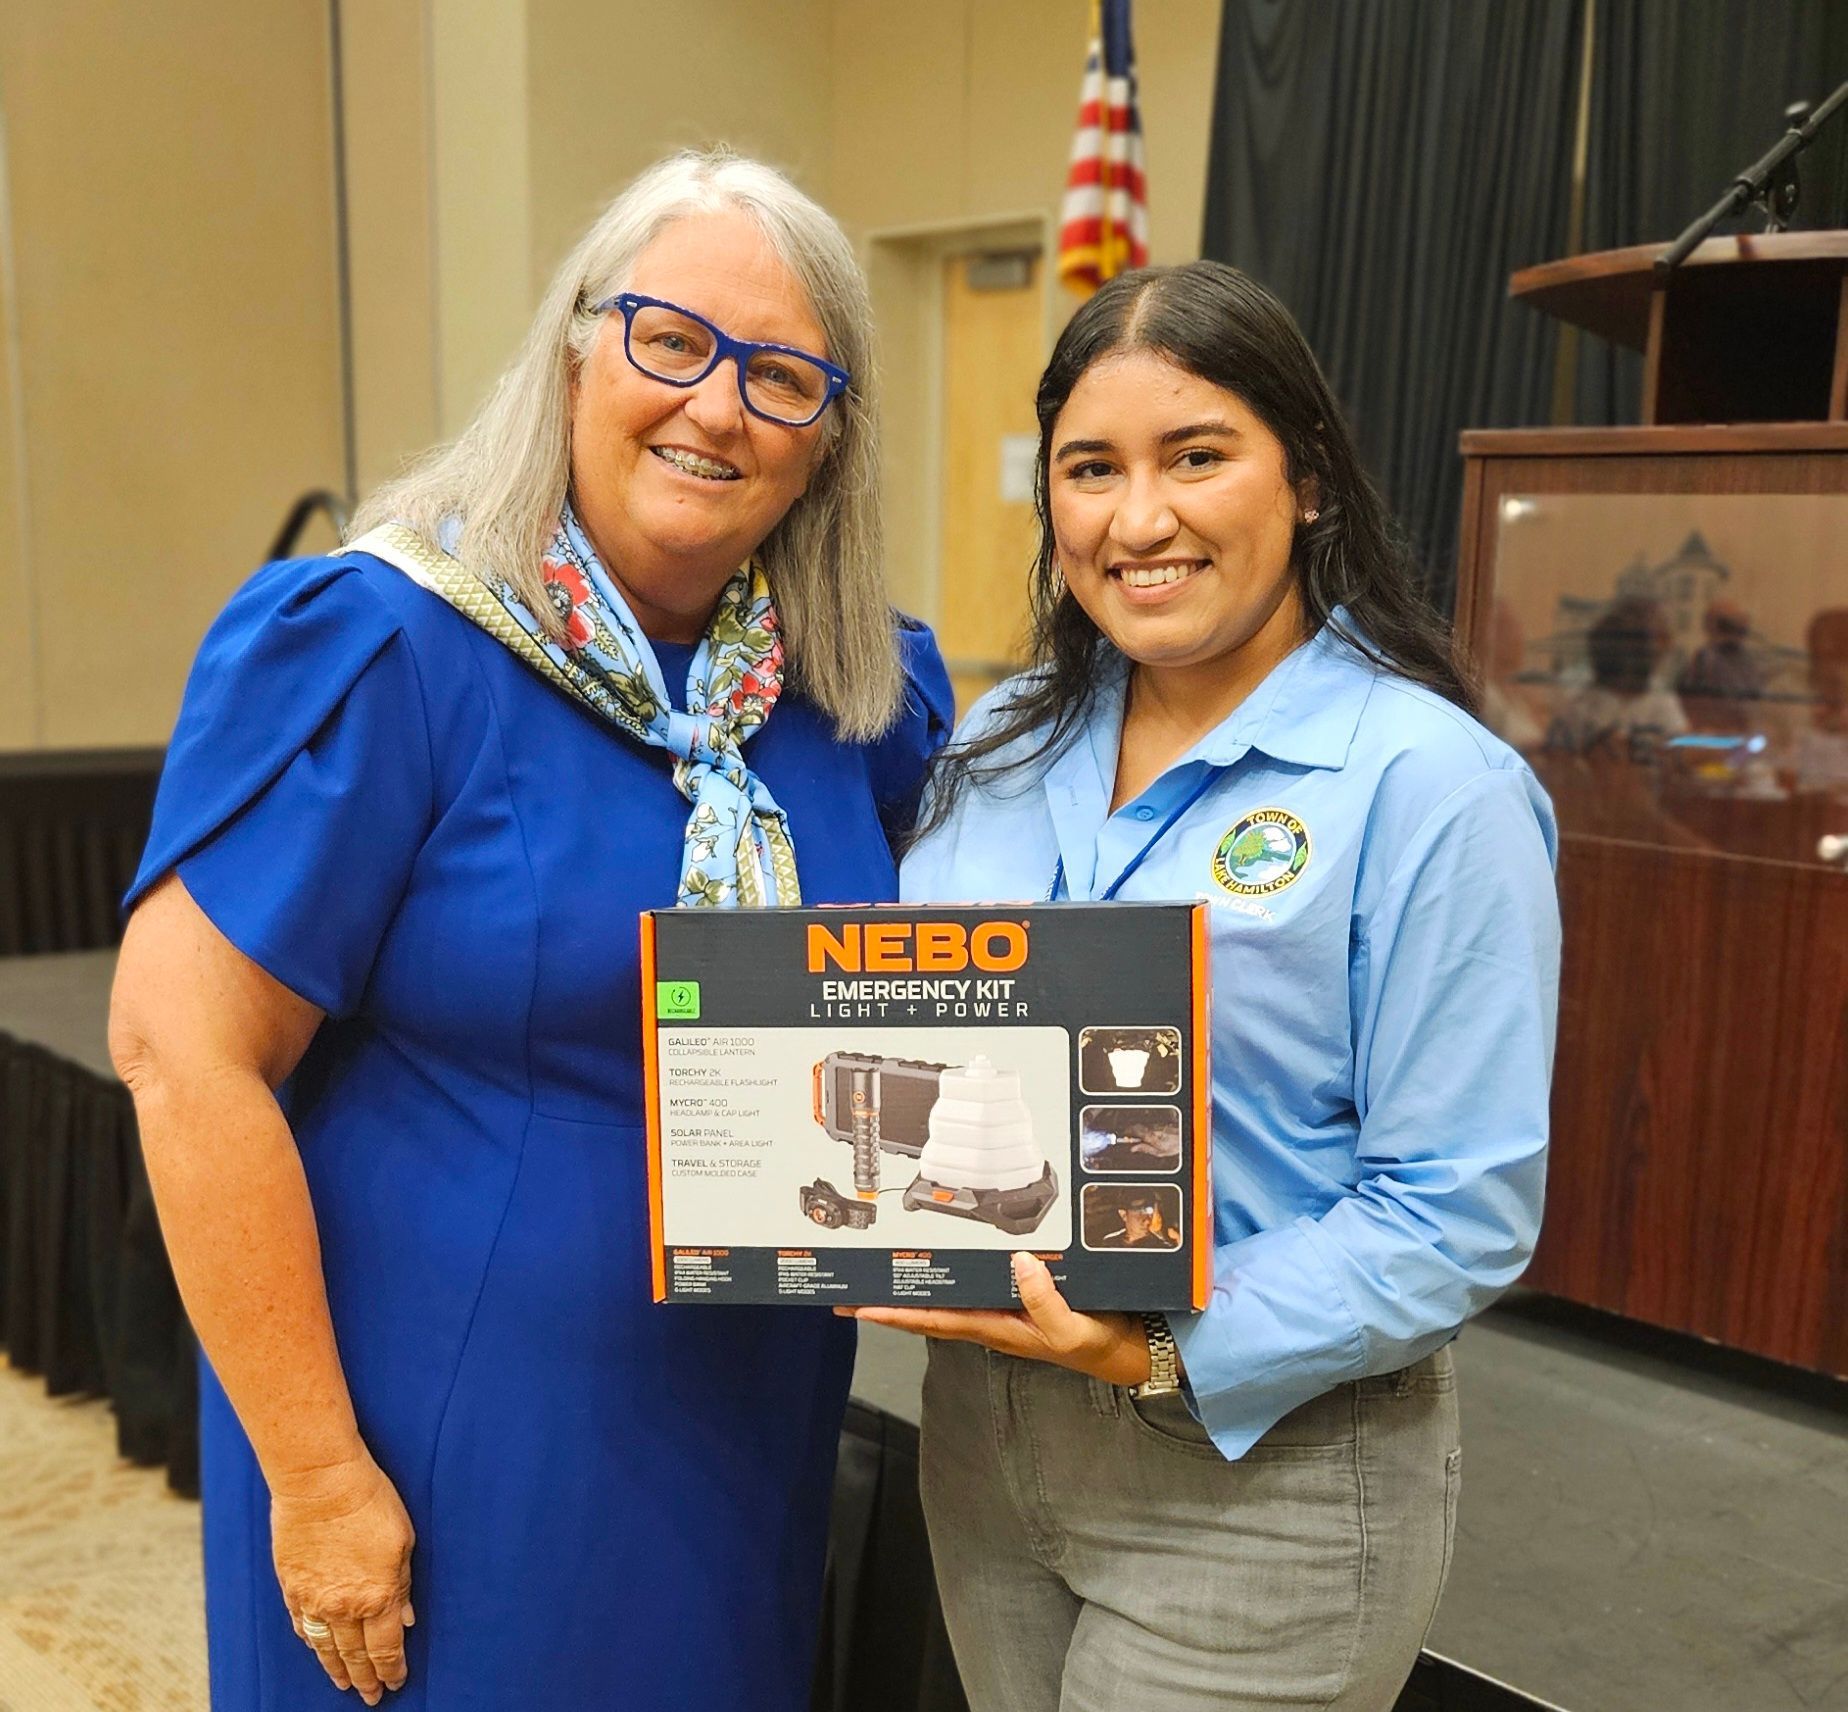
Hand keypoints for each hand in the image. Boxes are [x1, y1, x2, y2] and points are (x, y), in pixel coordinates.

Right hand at [270, 1452, 415, 1704]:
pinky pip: (302, 1626)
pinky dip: (311, 1642)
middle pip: (355, 1656)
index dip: (391, 1670)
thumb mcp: (403, 1541)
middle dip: (365, 1679)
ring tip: (343, 1685)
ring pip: (325, 1648)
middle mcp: (343, 1607)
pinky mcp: (291, 1587)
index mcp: (377, 1597)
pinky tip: (316, 1649)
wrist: (320, 1482)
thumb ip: (403, 1584)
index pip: (386, 1648)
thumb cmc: (370, 1502)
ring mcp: (313, 1600)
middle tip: (371, 1697)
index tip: (396, 1682)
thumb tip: (407, 1618)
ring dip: (335, 1669)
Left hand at [840, 1251, 1155, 1386]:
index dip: (896, 1315)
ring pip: (946, 1299)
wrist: (1128, 1347)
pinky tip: (938, 1265)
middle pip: (929, 1312)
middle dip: (889, 1305)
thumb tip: (1017, 1263)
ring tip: (879, 1277)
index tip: (859, 1308)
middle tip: (847, 1294)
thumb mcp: (1073, 1328)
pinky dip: (948, 1277)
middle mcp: (992, 1320)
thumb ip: (1045, 1301)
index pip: (935, 1321)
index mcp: (997, 1328)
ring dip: (913, 1292)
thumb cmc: (1099, 1344)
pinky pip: (972, 1285)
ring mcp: (1003, 1310)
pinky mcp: (1019, 1296)